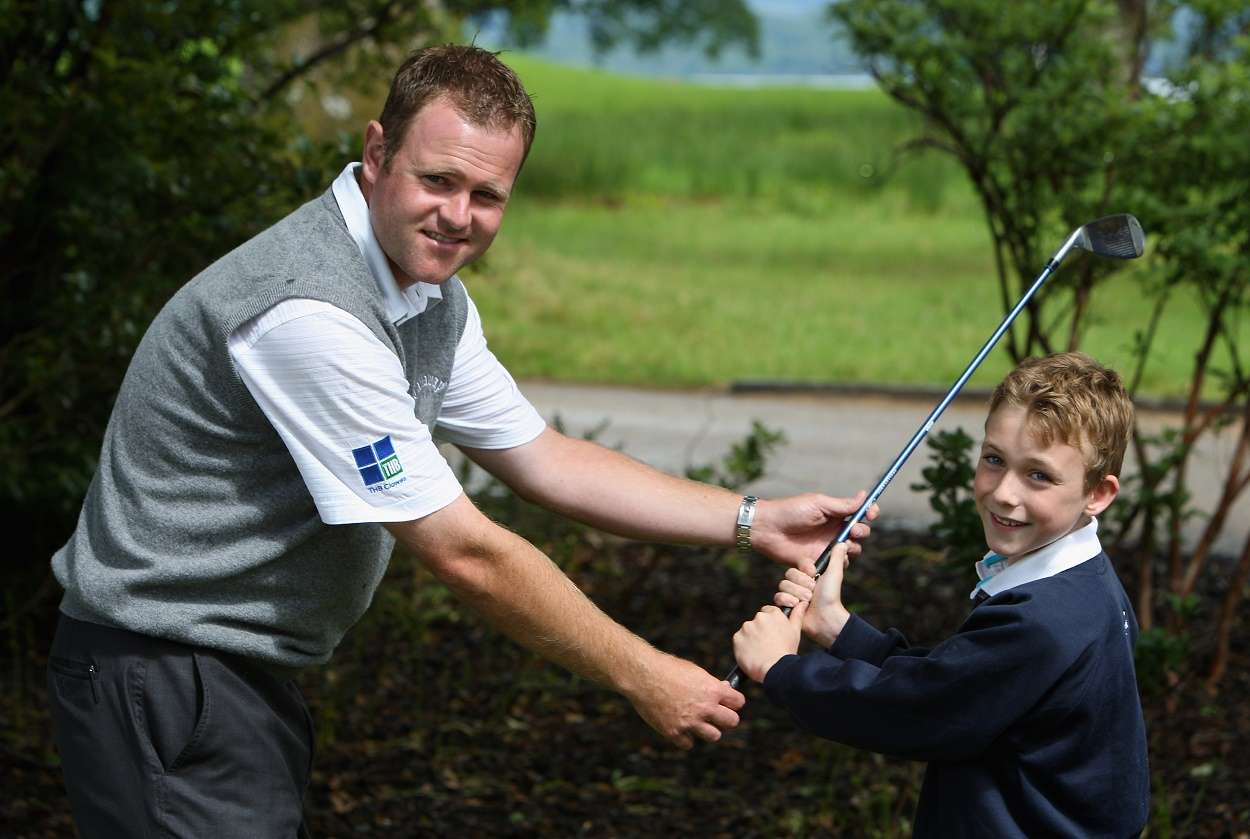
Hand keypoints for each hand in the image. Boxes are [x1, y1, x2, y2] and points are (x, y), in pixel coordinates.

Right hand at [626, 652, 745, 749]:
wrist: (642, 675)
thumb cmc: (668, 669)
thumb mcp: (694, 671)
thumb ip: (711, 684)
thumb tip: (725, 689)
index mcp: (712, 690)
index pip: (738, 702)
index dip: (733, 702)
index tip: (728, 702)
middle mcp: (704, 708)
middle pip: (732, 722)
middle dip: (725, 717)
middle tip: (715, 714)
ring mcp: (690, 722)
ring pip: (714, 736)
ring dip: (708, 729)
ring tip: (697, 721)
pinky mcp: (674, 732)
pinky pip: (688, 743)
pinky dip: (685, 737)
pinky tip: (680, 726)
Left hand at [732, 600, 807, 682]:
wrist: (775, 669)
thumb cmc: (786, 652)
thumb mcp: (795, 632)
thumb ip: (797, 615)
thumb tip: (802, 603)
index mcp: (773, 614)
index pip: (767, 612)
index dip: (769, 624)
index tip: (771, 634)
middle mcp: (759, 617)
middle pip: (757, 621)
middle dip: (760, 631)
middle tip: (767, 644)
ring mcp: (747, 627)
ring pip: (747, 631)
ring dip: (751, 638)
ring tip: (760, 651)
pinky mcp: (737, 637)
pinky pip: (739, 640)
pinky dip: (743, 646)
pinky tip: (752, 654)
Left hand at [751, 490, 877, 568]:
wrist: (767, 529)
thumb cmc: (790, 511)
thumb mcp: (818, 504)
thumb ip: (841, 505)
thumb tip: (865, 496)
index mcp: (835, 514)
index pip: (859, 514)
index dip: (870, 513)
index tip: (872, 513)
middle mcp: (834, 530)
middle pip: (860, 534)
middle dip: (861, 532)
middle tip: (851, 530)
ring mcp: (826, 546)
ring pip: (851, 552)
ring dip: (851, 549)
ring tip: (839, 545)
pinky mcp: (818, 561)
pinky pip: (835, 566)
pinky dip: (836, 563)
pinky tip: (828, 556)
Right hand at [773, 542, 851, 647]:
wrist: (826, 619)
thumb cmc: (831, 597)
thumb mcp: (834, 573)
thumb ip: (836, 557)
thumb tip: (843, 543)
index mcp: (808, 575)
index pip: (796, 565)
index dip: (804, 571)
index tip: (814, 575)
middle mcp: (799, 584)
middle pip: (788, 574)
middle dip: (801, 584)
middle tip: (812, 593)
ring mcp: (791, 594)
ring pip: (783, 585)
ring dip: (797, 594)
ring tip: (807, 602)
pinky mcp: (785, 605)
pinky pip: (777, 597)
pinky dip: (787, 601)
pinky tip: (797, 606)